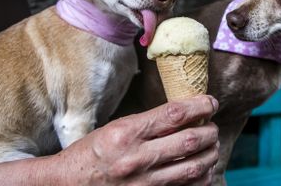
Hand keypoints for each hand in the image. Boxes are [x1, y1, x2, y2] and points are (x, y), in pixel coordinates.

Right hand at [48, 95, 219, 185]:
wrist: (68, 185)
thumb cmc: (92, 153)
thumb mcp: (115, 128)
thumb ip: (147, 122)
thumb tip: (182, 114)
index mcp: (127, 134)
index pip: (174, 114)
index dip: (199, 106)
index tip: (210, 103)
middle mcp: (137, 158)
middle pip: (190, 141)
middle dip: (209, 131)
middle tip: (212, 126)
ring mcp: (144, 183)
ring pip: (193, 167)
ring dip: (210, 155)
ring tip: (212, 146)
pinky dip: (201, 178)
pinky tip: (203, 169)